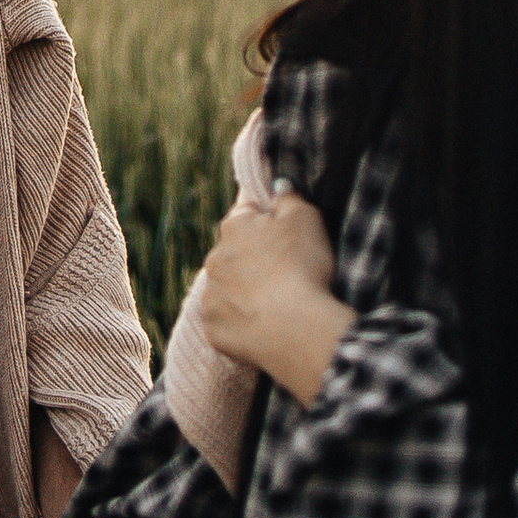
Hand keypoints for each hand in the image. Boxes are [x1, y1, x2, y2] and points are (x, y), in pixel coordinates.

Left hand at [196, 191, 353, 405]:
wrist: (297, 329)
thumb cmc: (303, 268)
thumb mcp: (306, 218)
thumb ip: (288, 197)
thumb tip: (277, 186)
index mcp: (234, 227)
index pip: (246, 215)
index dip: (266, 224)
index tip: (284, 238)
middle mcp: (213, 259)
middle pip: (233, 255)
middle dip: (252, 261)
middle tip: (284, 276)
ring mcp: (210, 297)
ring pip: (226, 290)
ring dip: (243, 294)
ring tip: (275, 306)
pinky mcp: (213, 331)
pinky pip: (226, 324)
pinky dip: (242, 325)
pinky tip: (264, 329)